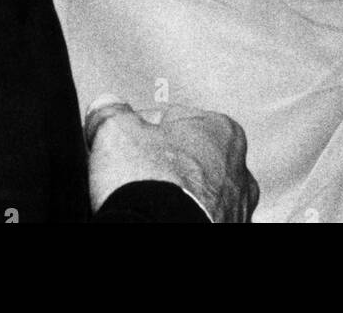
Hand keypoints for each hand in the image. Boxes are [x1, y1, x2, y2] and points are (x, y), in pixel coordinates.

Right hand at [84, 94, 259, 222]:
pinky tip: (154, 219)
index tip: (122, 143)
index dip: (136, 131)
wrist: (159, 235)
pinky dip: (176, 218)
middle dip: (158, 164)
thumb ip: (112, 111)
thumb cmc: (152, 186)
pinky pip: (193, 218)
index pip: (168, 119)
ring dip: (170, 195)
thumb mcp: (116, 130)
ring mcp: (235, 209)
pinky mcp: (226, 233)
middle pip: (184, 157)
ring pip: (192, 193)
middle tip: (130, 175)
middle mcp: (237, 169)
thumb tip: (105, 107)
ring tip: (142, 204)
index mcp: (221, 129)